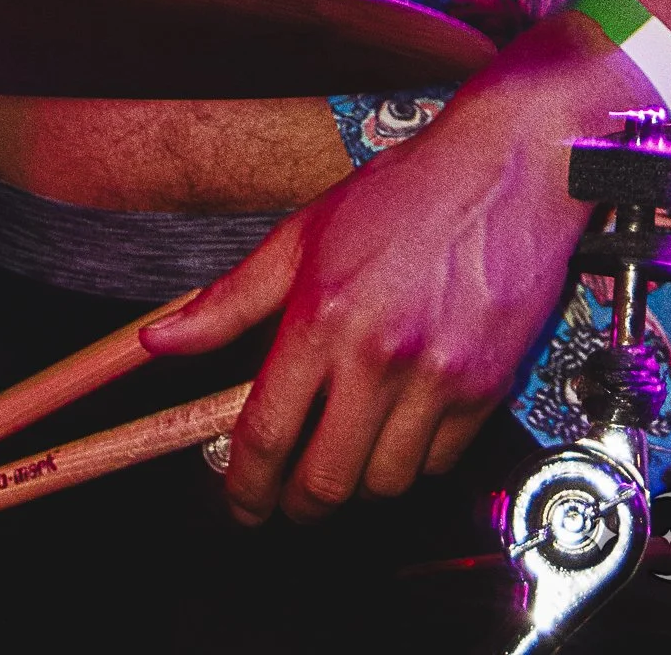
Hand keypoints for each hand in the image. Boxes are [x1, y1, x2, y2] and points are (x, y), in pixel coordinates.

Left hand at [141, 15, 655, 527]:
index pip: (266, 434)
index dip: (244, 488)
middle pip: (325, 482)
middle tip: (289, 496)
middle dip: (297, 504)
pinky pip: (438, 463)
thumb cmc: (405, 192)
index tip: (240, 504)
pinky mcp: (487, 389)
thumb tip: (161, 340)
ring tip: (349, 445)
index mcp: (324, 314)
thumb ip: (229, 300)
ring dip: (359, 481)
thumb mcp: (303, 235)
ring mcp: (439, 377)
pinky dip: (413, 459)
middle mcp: (380, 354)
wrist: (509, 167)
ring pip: (384, 484)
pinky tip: (401, 420)